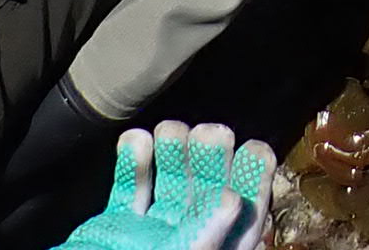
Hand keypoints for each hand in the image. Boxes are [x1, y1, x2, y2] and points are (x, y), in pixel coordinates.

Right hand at [59, 123, 274, 249]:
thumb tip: (234, 202)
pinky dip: (132, 166)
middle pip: (206, 198)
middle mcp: (181, 247)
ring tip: (170, 130)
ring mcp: (147, 239)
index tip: (255, 150)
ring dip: (172, 156)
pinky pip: (128, 196)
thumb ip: (199, 240)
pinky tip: (135, 140)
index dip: (252, 186)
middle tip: (211, 133)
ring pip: (169, 190)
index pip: (241, 224)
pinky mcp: (113, 233)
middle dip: (211, 162)